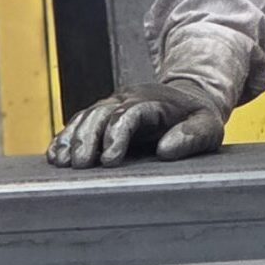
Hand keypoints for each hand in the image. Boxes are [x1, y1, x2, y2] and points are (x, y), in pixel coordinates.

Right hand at [48, 77, 225, 167]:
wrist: (186, 100)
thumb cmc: (197, 119)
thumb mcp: (208, 126)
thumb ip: (193, 136)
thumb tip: (166, 150)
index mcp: (153, 101)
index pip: (129, 113)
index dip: (116, 135)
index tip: (110, 160)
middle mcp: (127, 98)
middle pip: (100, 113)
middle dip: (88, 139)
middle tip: (80, 166)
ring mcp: (112, 104)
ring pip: (85, 116)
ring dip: (72, 139)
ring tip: (62, 163)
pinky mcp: (102, 114)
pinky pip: (78, 121)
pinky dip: (65, 137)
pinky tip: (56, 155)